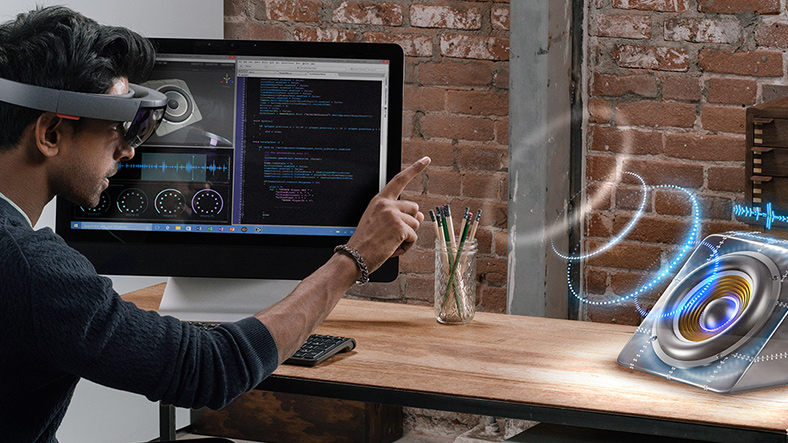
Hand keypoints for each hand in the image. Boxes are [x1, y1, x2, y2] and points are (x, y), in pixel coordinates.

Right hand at [347, 156, 430, 271]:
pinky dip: (407, 246)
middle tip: (393, 235)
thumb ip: (400, 215)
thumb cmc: (366, 243)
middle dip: (410, 223)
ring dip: (408, 236)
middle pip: (414, 209)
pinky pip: (414, 237)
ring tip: (391, 243)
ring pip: (416, 224)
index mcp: (379, 201)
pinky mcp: (399, 227)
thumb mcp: (381, 224)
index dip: (414, 169)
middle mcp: (386, 204)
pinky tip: (393, 248)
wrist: (354, 257)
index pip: (399, 180)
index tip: (426, 159)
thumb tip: (421, 214)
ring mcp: (393, 215)